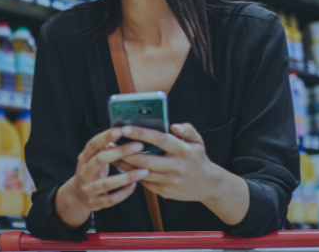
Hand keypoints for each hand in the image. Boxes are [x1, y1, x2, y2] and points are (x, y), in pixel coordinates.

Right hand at [55, 127, 149, 227]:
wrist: (76, 197)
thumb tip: (122, 132)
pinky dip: (124, 193)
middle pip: (100, 160)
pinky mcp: (95, 203)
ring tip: (144, 170)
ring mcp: (88, 189)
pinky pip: (111, 199)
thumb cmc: (91, 173)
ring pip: (107, 183)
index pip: (93, 145)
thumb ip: (104, 148)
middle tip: (138, 146)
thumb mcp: (92, 159)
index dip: (105, 137)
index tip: (120, 130)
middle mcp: (84, 173)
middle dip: (120, 152)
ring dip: (126, 177)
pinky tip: (135, 185)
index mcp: (84, 158)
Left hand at [114, 123, 250, 225]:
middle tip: (110, 143)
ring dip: (124, 164)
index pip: (159, 140)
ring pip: (141, 173)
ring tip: (110, 155)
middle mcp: (176, 167)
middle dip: (125, 152)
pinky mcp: (164, 192)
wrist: (208, 185)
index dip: (141, 134)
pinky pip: (144, 183)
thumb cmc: (197, 158)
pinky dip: (132, 174)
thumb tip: (172, 125)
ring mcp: (169, 182)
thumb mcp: (197, 141)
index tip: (125, 128)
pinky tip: (122, 166)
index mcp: (183, 151)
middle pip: (145, 160)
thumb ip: (186, 130)